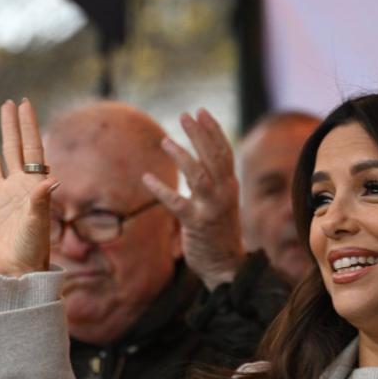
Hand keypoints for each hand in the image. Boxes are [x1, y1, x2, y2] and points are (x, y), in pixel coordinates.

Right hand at [0, 99, 58, 276]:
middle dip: (11, 126)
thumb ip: (41, 198)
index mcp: (33, 185)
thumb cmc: (32, 248)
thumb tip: (52, 177)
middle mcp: (18, 187)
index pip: (32, 148)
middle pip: (14, 149)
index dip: (28, 126)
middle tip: (9, 103)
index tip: (25, 104)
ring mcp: (2, 197)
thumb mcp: (38, 221)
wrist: (17, 271)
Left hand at [142, 109, 245, 290]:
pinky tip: (147, 178)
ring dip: (182, 156)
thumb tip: (199, 158)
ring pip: (198, 176)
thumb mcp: (221, 202)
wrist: (225, 267)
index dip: (213, 130)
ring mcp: (211, 209)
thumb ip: (213, 181)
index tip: (200, 111)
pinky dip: (161, 190)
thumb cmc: (218, 232)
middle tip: (186, 115)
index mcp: (230, 186)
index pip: (224, 151)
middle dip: (200, 134)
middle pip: (214, 157)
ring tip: (166, 140)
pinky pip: (177, 204)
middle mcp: (225, 194)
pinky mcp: (196, 224)